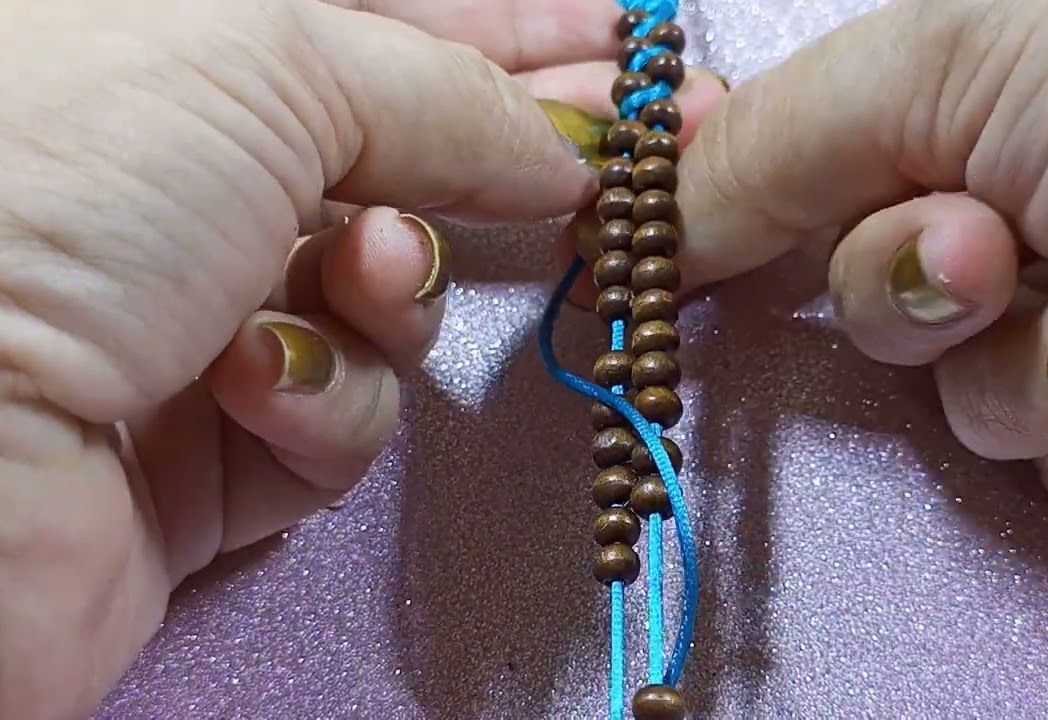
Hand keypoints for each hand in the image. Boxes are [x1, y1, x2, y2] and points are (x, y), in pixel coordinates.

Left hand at [0, 0, 725, 714]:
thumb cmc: (53, 184)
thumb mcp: (269, 61)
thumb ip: (444, 93)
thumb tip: (555, 146)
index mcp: (188, 46)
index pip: (398, 22)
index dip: (521, 31)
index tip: (627, 48)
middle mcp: (191, 177)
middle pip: (407, 162)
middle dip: (521, 164)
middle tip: (637, 170)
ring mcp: (201, 312)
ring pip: (386, 300)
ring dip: (392, 287)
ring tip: (356, 274)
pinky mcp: (212, 446)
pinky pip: (338, 414)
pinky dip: (319, 398)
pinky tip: (253, 381)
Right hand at [673, 0, 1047, 556]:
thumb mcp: (968, 52)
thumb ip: (778, 138)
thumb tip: (642, 227)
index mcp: (980, 101)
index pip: (801, 178)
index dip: (735, 231)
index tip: (674, 275)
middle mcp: (1032, 216)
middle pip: (872, 310)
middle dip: (920, 298)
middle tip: (995, 258)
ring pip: (970, 417)